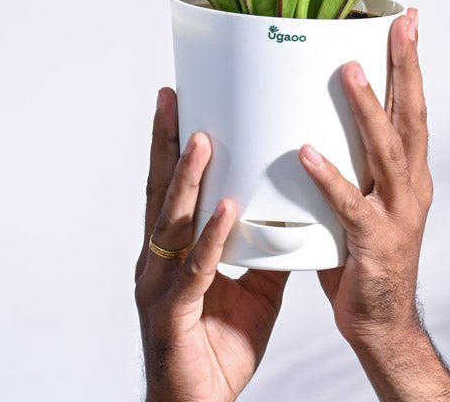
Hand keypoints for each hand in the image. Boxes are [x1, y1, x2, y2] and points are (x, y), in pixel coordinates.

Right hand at [135, 88, 288, 401]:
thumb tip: (292, 213)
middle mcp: (158, 263)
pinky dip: (210, 238)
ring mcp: (160, 288)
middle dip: (166, 143)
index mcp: (172, 254)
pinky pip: (195, 271)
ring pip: (172, 223)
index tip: (180, 102)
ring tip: (203, 139)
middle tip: (173, 98)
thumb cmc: (218, 352)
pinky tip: (226, 210)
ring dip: (187, 179)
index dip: (172, 146)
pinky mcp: (174, 315)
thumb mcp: (253, 290)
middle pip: (160, 192)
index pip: (170, 188)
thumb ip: (264, 250)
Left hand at [299, 10, 449, 400]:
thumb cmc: (365, 256)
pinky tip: (308, 152)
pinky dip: (330, 177)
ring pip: (386, 152)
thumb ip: (350, 159)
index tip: (407, 20)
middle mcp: (411, 186)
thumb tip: (311, 113)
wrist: (383, 324)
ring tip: (348, 71)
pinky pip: (349, 205)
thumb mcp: (364, 196)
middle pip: (413, 116)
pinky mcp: (374, 245)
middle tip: (398, 26)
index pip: (414, 106)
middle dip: (405, 68)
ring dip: (368, 109)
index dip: (410, 63)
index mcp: (410, 172)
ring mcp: (397, 214)